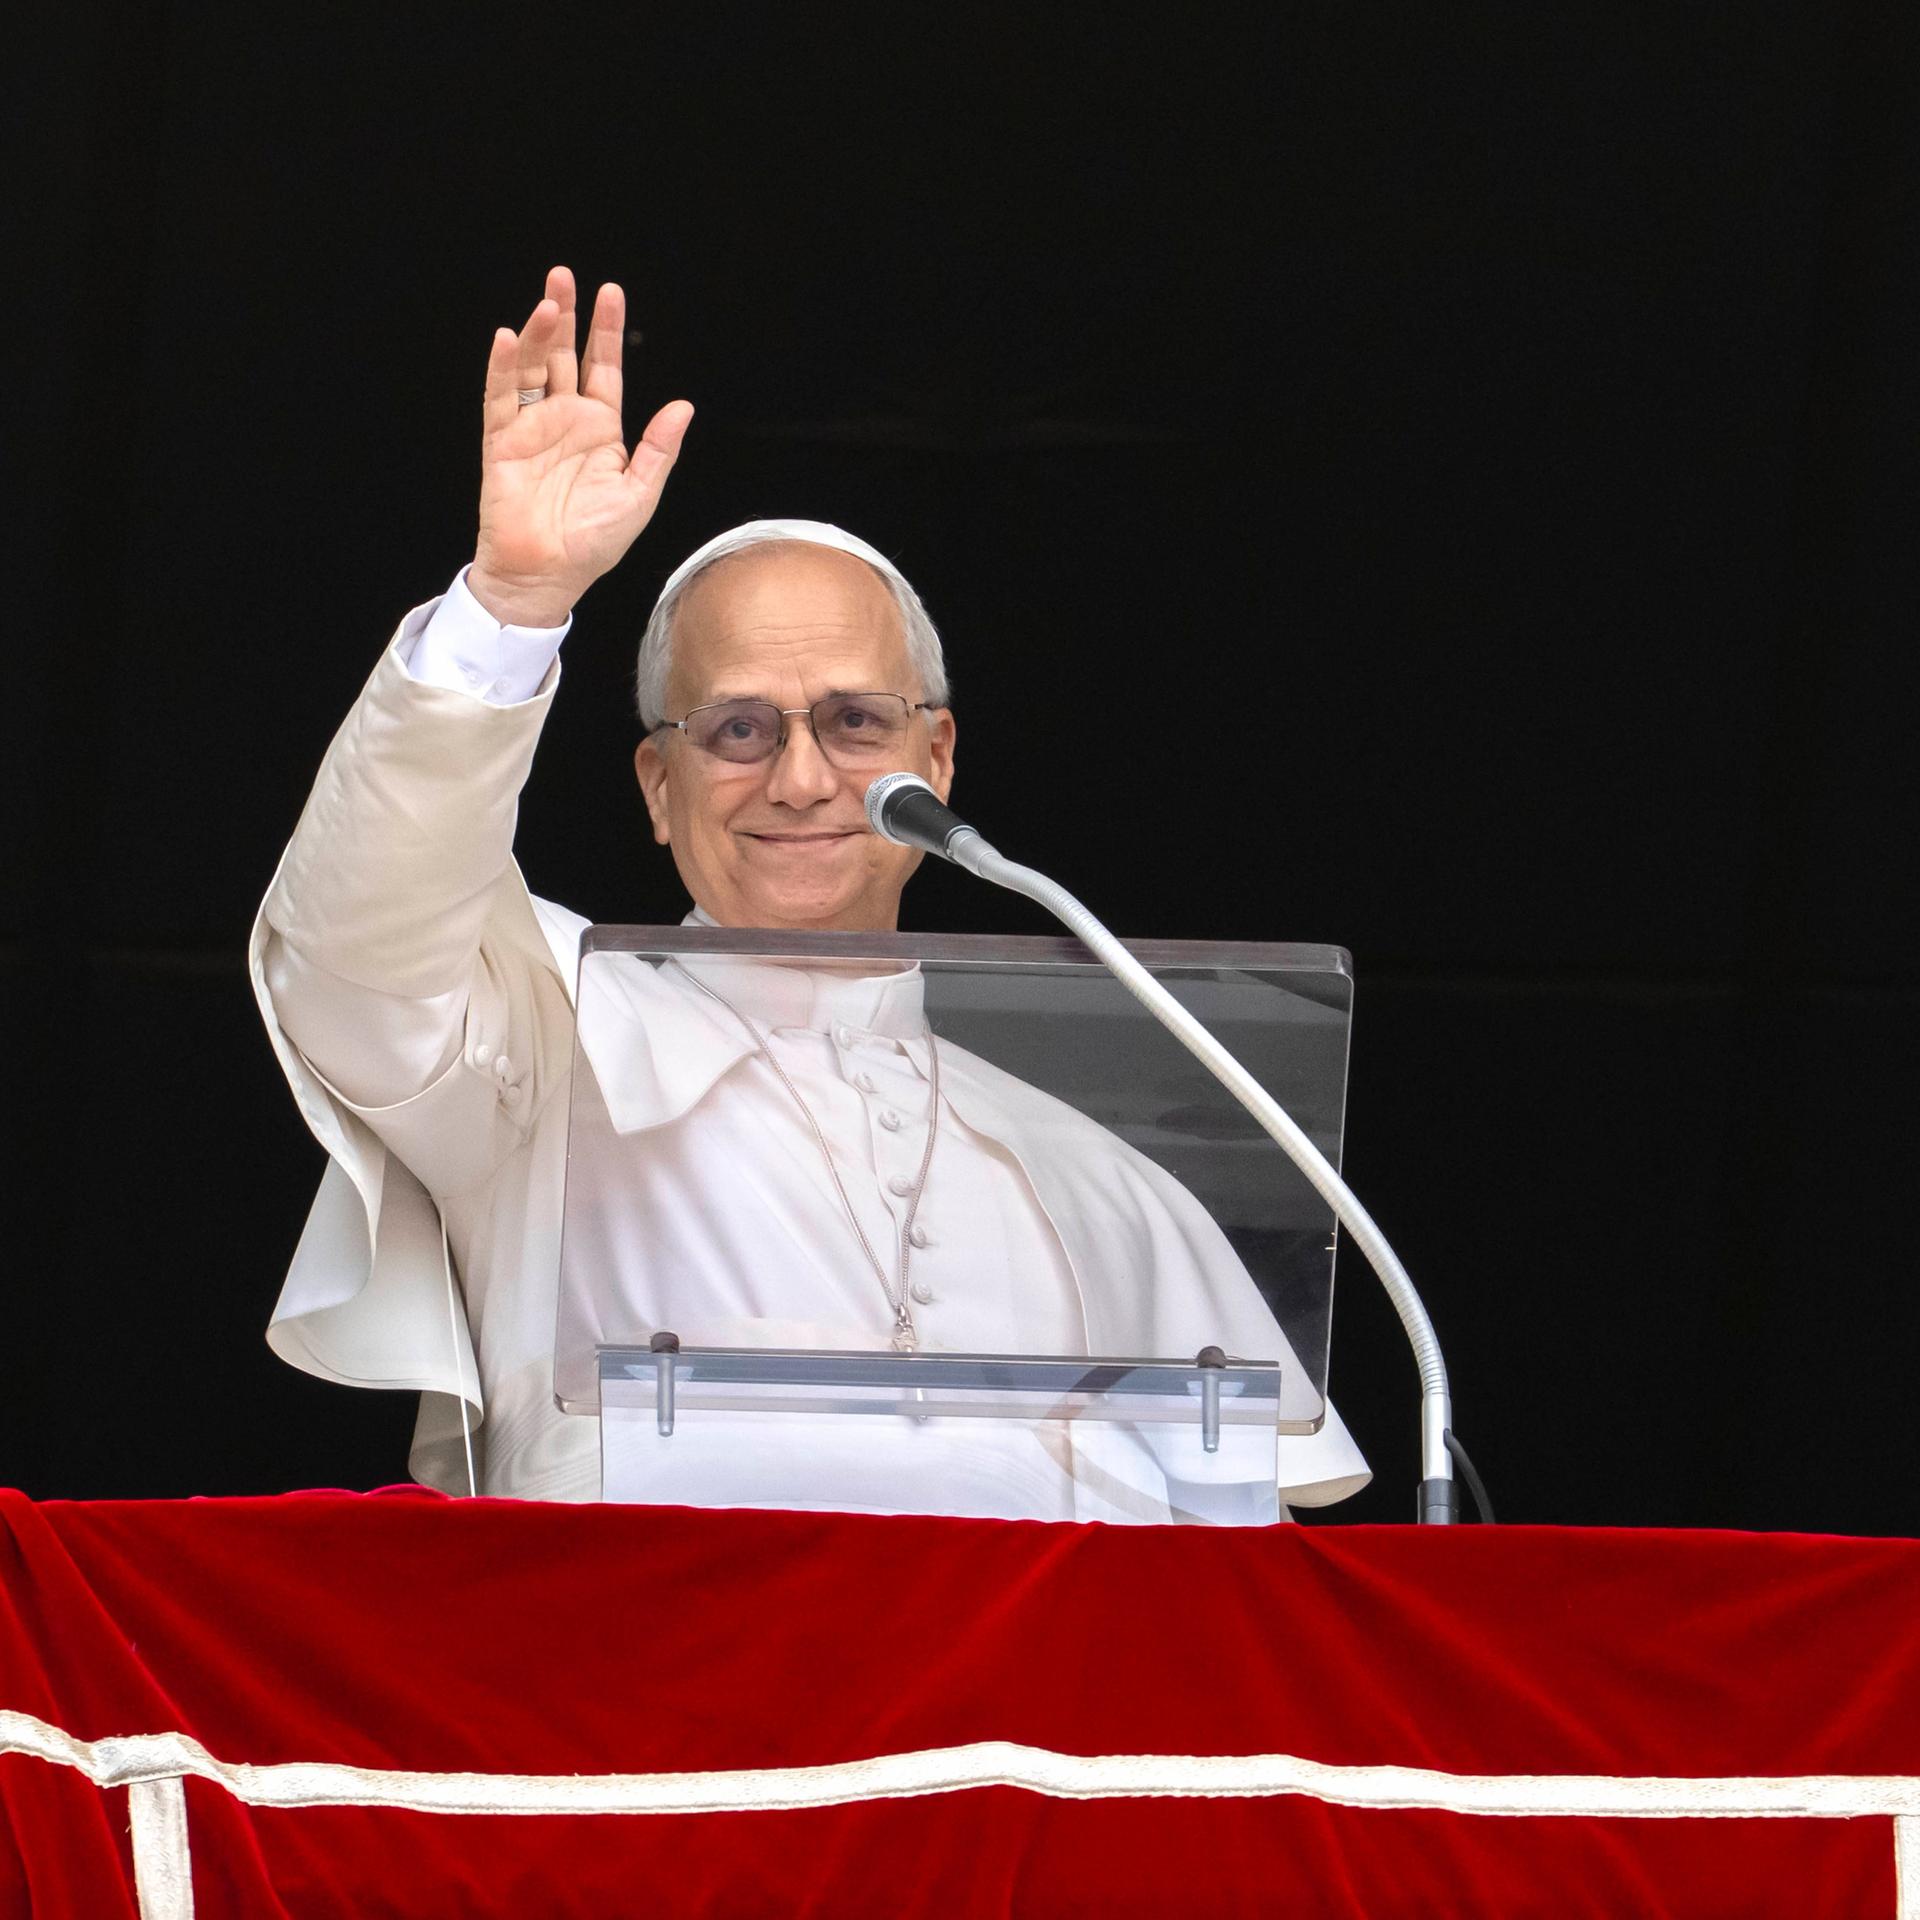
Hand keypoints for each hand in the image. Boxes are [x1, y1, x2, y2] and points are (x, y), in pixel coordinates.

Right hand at [468, 266, 692, 628]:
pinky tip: (507, 339)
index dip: (606, 331)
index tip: (610, 291)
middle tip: (564, 276)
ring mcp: (532, 428)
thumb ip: (659, 449)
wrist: (549, 575)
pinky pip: (501, 398)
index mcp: (601, 430)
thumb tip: (682, 405)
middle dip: (566, 316)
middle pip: (564, 356)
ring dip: (537, 334)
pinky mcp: (503, 442)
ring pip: (532, 368)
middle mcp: (566, 421)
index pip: (604, 368)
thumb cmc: (594, 542)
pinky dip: (503, 368)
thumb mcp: (639, 495)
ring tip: (547, 303)